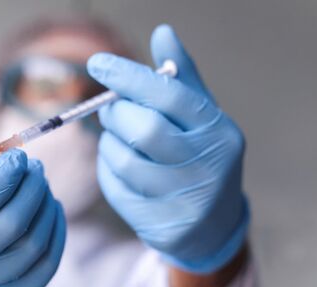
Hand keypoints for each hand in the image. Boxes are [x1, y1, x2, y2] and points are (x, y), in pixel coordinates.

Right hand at [0, 115, 65, 286]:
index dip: (1, 178)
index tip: (18, 157)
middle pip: (8, 227)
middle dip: (30, 188)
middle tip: (35, 167)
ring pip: (32, 245)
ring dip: (45, 205)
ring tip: (41, 185)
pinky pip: (45, 265)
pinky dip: (55, 231)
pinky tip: (51, 209)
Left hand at [87, 25, 248, 273]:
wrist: (213, 224)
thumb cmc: (200, 156)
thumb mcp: (200, 116)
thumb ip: (180, 77)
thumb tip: (162, 31)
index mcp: (218, 132)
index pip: (171, 96)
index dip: (130, 77)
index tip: (98, 63)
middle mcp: (208, 167)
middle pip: (145, 130)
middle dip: (116, 114)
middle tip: (109, 109)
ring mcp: (185, 200)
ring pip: (125, 161)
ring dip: (108, 143)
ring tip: (116, 138)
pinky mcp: (161, 224)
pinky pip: (116, 188)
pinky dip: (107, 169)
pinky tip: (118, 164)